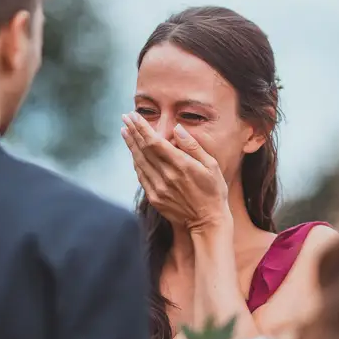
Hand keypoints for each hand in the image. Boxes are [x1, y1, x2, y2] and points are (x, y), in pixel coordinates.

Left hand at [121, 112, 229, 231]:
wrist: (208, 222)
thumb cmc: (214, 191)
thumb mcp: (211, 165)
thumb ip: (193, 146)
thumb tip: (177, 128)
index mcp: (181, 165)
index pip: (154, 142)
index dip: (142, 128)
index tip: (134, 116)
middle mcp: (167, 175)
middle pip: (143, 149)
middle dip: (133, 132)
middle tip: (126, 118)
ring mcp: (159, 188)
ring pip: (139, 162)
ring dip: (131, 145)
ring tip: (125, 131)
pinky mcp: (155, 198)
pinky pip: (141, 176)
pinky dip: (135, 162)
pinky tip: (133, 153)